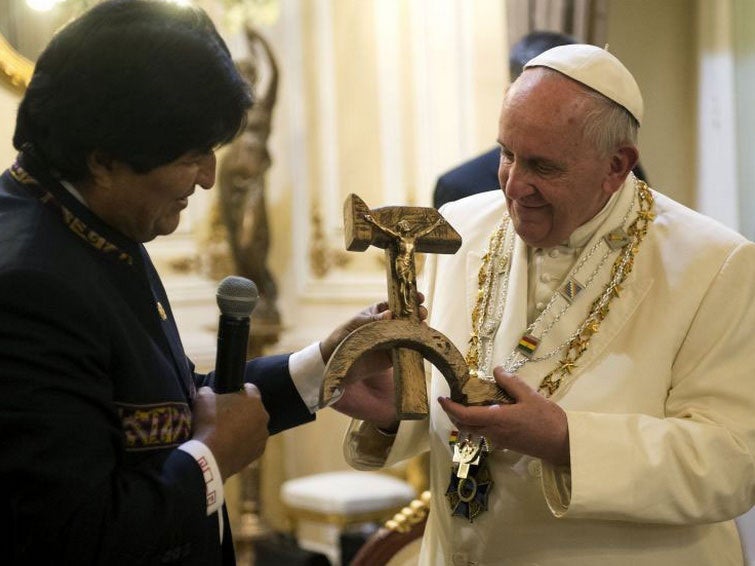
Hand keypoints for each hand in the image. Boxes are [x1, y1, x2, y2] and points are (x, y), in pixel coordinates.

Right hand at [191, 384, 269, 480]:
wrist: (210, 456)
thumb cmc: (209, 423)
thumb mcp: (203, 398)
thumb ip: (209, 391)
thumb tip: (209, 392)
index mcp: (253, 400)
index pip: (250, 389)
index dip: (239, 391)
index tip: (229, 395)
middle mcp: (263, 416)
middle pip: (254, 409)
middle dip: (243, 410)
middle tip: (226, 416)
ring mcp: (263, 436)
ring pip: (255, 427)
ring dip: (245, 427)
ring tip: (228, 434)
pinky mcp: (259, 452)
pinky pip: (253, 443)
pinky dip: (245, 443)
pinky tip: (231, 446)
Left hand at [321, 296, 427, 430]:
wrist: (336, 361)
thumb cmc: (344, 336)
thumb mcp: (356, 324)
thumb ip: (373, 320)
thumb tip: (391, 314)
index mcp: (379, 312)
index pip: (397, 303)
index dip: (409, 299)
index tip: (418, 296)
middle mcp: (389, 325)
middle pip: (408, 317)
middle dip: (417, 313)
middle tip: (422, 313)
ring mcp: (393, 340)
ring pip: (411, 333)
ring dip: (419, 329)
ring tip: (423, 326)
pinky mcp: (394, 357)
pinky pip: (408, 350)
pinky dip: (416, 346)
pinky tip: (421, 342)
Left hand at [437, 367, 569, 465]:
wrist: (563, 444)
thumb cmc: (547, 420)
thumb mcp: (530, 396)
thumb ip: (510, 383)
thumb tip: (496, 370)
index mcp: (496, 420)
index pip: (464, 416)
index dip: (450, 408)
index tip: (441, 398)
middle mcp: (493, 433)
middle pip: (465, 426)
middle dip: (454, 414)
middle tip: (452, 399)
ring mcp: (499, 440)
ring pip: (474, 431)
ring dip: (466, 419)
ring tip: (468, 403)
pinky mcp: (507, 444)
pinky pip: (485, 433)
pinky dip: (479, 423)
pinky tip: (488, 411)